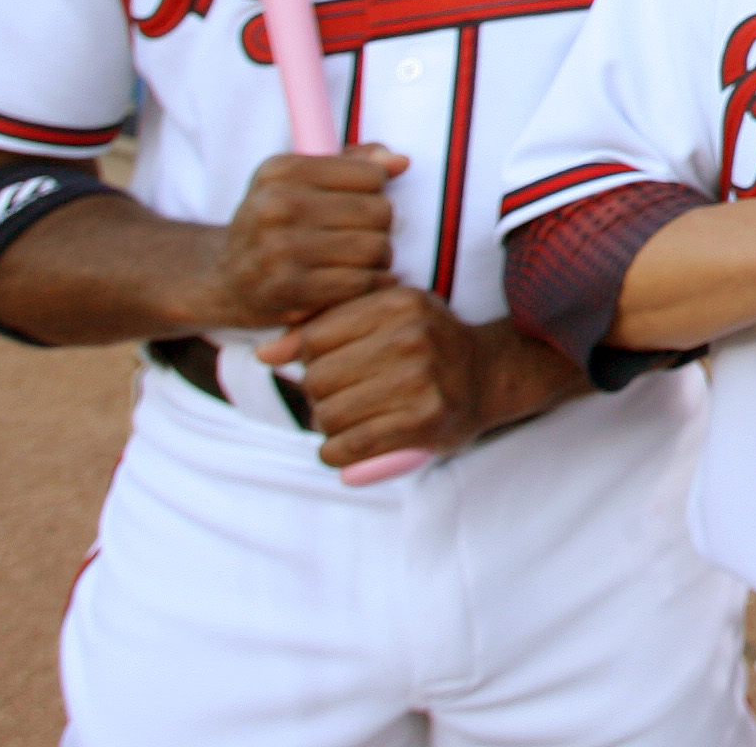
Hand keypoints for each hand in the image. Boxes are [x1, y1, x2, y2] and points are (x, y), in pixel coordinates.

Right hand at [199, 145, 402, 330]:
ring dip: (380, 258)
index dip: (376, 190)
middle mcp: (277, 206)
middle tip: (366, 235)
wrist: (223, 279)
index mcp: (282, 170)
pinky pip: (361, 283)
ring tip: (364, 259)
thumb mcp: (300, 180)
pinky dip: (374, 284)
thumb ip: (355, 162)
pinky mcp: (289, 290)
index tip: (359, 202)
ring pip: (375, 249)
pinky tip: (364, 281)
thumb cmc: (276, 222)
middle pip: (378, 212)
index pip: (371, 174)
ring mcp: (280, 249)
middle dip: (381, 226)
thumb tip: (400, 162)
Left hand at [261, 286, 487, 467]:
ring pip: (329, 415)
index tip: (333, 368)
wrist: (490, 374)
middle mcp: (411, 337)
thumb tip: (265, 355)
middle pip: (317, 379)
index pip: (315, 338)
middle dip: (318, 396)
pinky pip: (350, 445)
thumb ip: (326, 327)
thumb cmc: (428, 344)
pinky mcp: (424, 421)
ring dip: (328, 426)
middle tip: (339, 399)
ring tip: (347, 421)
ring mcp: (420, 380)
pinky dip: (336, 453)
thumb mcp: (386, 317)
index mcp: (398, 303)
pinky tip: (345, 448)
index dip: (311, 360)